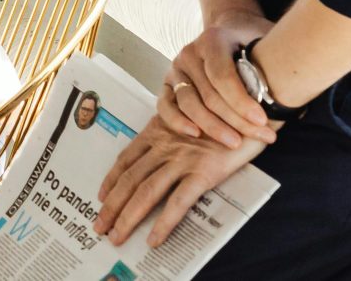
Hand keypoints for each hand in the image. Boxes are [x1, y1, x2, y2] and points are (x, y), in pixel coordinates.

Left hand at [96, 116, 266, 247]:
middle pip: (129, 179)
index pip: (125, 159)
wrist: (250, 110)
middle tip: (99, 227)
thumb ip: (171, 137)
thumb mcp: (189, 120)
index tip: (101, 197)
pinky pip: (178, 202)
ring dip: (128, 218)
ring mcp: (182, 159)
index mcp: (157, 131)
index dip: (110, 180)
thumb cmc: (222, 116)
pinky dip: (164, 223)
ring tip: (116, 237)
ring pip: (146, 192)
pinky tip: (154, 239)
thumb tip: (160, 160)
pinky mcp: (203, 172)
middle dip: (112, 206)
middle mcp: (164, 145)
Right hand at [159, 13, 278, 147]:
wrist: (229, 30)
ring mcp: (176, 68)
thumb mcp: (267, 39)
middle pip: (208, 94)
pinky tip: (195, 134)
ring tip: (235, 142)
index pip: (222, 75)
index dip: (241, 101)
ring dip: (212, 126)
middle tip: (262, 137)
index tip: (263, 121)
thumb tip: (297, 90)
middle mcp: (190, 52)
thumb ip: (277, 57)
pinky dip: (177, 121)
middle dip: (235, 120)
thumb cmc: (252, 41)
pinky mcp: (169, 83)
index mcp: (213, 39)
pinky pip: (166, 104)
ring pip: (188, 103)